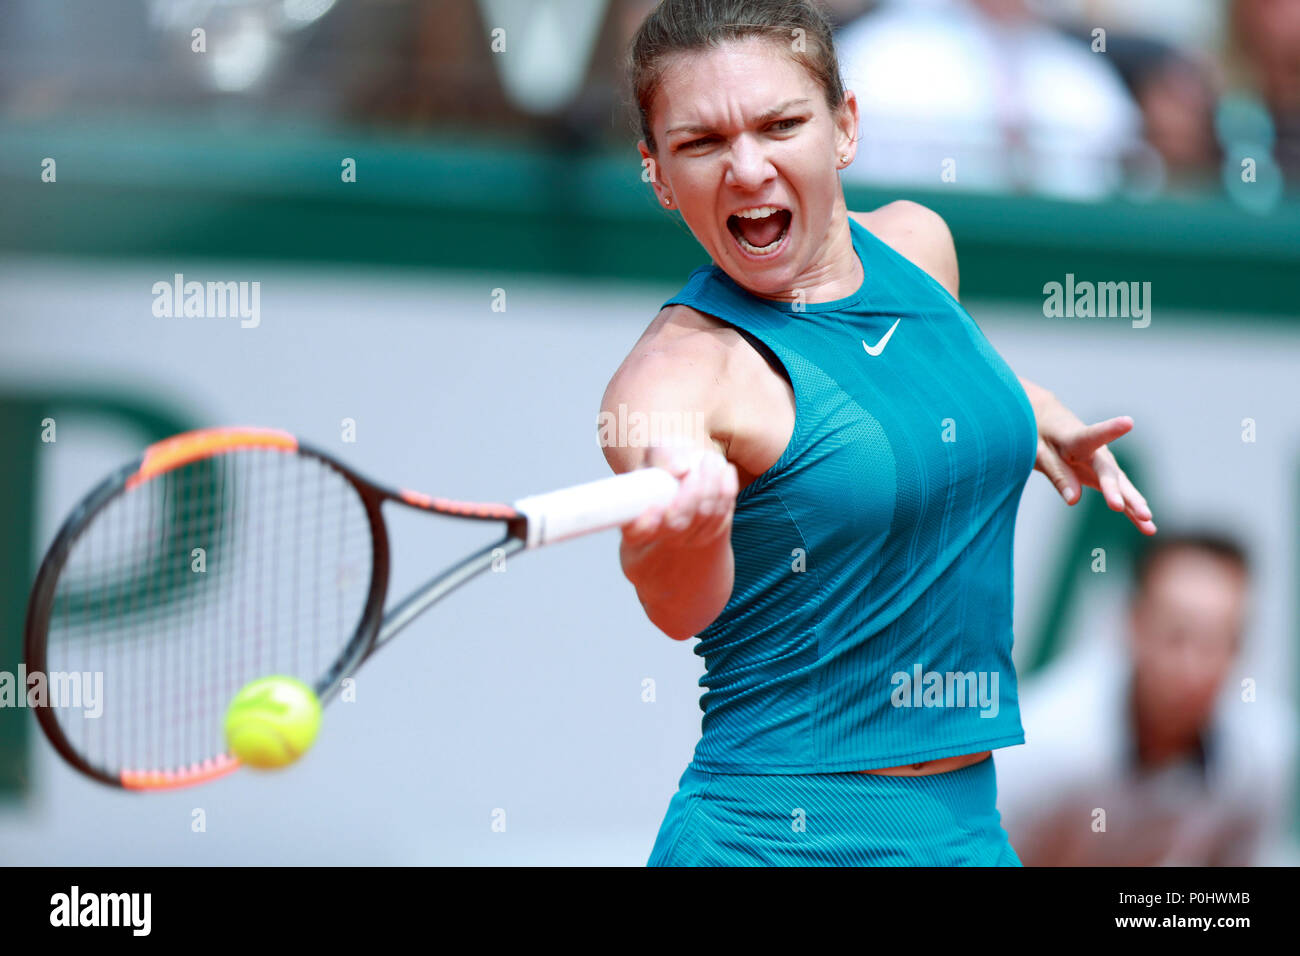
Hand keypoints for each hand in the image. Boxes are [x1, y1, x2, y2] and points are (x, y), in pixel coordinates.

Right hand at [620, 444, 738, 552]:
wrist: (687, 470)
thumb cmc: (666, 460)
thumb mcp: (658, 451)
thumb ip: (663, 455)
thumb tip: (681, 469)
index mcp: (635, 521)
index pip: (635, 534)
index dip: (645, 526)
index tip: (655, 504)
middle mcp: (660, 534)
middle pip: (677, 523)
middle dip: (691, 494)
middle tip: (693, 465)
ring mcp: (686, 538)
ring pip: (703, 518)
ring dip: (711, 486)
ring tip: (709, 458)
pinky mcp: (710, 533)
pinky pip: (724, 516)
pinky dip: (727, 490)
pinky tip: (726, 470)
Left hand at [1030, 396, 1155, 535]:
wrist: (1053, 426)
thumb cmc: (1042, 437)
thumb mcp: (1039, 453)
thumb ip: (1059, 475)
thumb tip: (1074, 500)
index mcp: (1077, 438)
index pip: (1094, 434)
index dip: (1111, 429)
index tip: (1128, 422)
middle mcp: (1098, 453)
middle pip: (1108, 472)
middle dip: (1116, 491)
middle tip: (1126, 507)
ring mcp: (1106, 467)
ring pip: (1121, 487)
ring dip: (1134, 504)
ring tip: (1148, 521)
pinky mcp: (1106, 479)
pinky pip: (1120, 497)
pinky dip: (1131, 512)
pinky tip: (1148, 527)